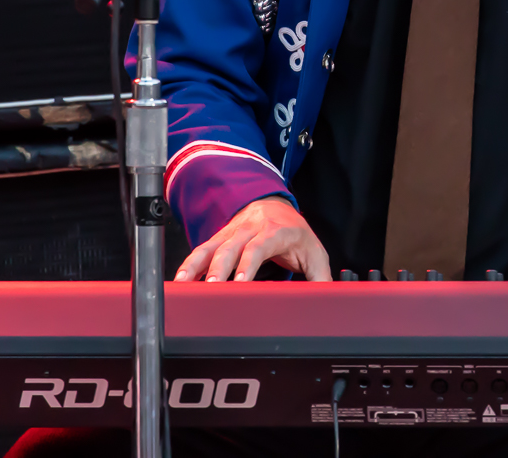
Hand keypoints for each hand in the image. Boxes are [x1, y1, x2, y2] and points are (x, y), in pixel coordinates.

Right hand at [174, 197, 331, 281]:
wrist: (277, 205)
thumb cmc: (296, 234)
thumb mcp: (315, 254)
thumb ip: (320, 279)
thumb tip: (327, 303)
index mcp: (276, 232)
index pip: (260, 246)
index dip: (248, 263)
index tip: (239, 282)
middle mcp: (251, 228)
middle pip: (231, 247)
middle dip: (218, 269)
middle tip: (211, 289)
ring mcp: (233, 231)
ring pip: (211, 247)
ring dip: (196, 266)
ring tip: (184, 285)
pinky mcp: (221, 237)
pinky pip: (203, 249)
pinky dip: (190, 264)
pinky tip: (180, 280)